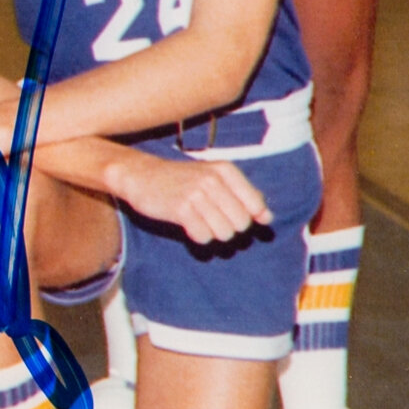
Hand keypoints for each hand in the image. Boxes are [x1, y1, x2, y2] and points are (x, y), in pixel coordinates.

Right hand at [109, 150, 269, 246]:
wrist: (140, 175)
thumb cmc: (181, 180)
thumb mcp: (213, 177)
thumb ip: (244, 195)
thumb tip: (267, 218)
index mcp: (225, 170)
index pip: (256, 206)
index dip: (248, 218)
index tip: (230, 214)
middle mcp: (213, 180)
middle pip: (242, 223)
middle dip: (230, 228)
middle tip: (211, 219)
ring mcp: (196, 194)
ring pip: (225, 233)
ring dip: (213, 234)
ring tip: (199, 221)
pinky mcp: (180, 209)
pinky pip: (204, 237)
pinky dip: (198, 238)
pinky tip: (188, 226)